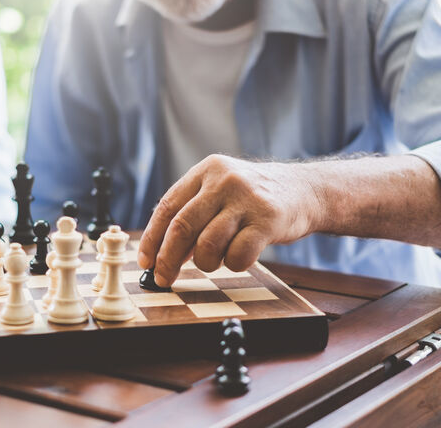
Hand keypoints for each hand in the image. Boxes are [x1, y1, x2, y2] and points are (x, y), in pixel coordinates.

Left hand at [138, 154, 322, 287]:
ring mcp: (247, 199)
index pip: (167, 206)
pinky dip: (233, 265)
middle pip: (182, 227)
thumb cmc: (252, 199)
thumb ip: (193, 215)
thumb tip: (160, 252)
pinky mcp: (268, 220)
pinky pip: (237, 256)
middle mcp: (224, 180)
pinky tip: (239, 256)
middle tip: (163, 279)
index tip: (146, 262)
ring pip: (207, 245)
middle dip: (168, 259)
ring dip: (205, 263)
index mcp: (206, 171)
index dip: (152, 238)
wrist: (303, 190)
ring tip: (214, 260)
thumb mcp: (221, 192)